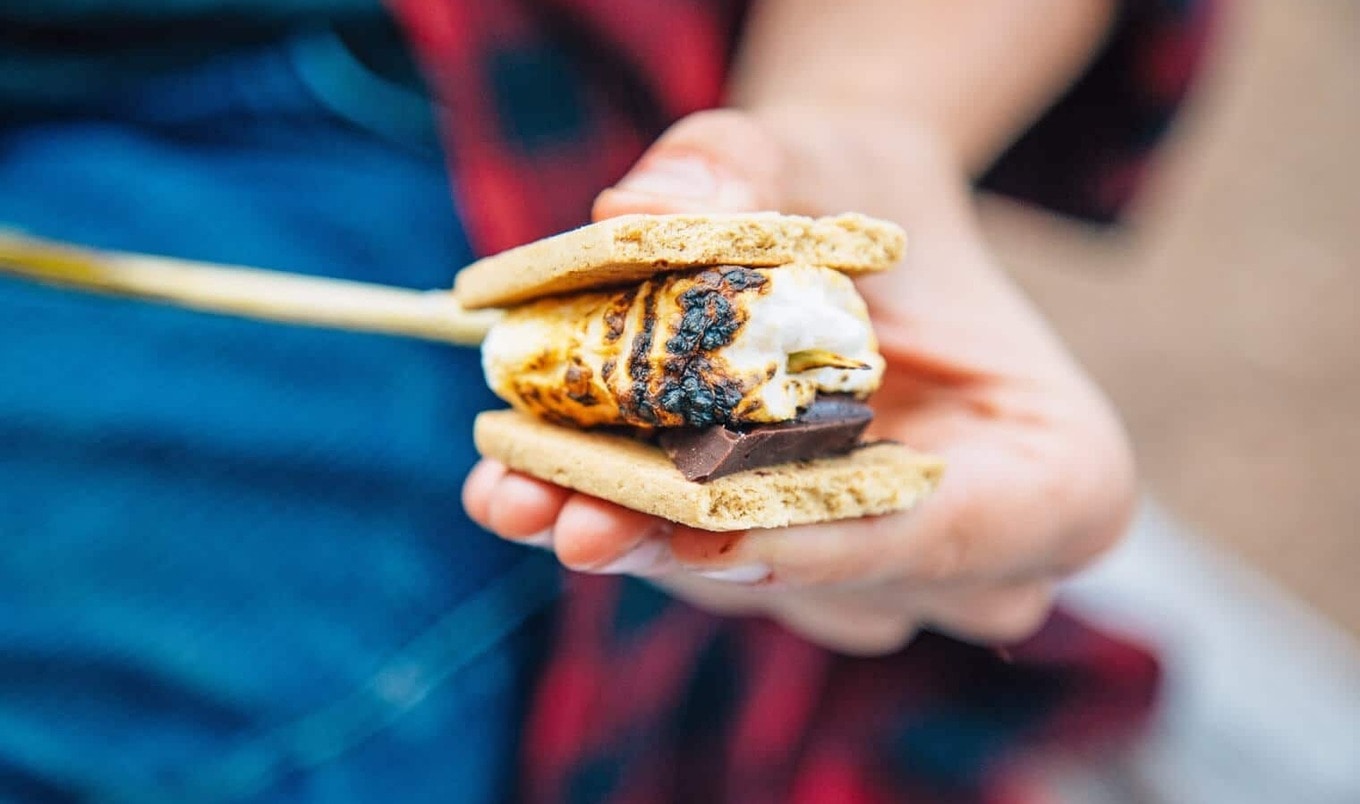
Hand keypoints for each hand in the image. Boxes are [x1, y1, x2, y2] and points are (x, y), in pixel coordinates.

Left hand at [462, 109, 1135, 654]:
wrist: (835, 223)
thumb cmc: (864, 191)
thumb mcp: (823, 148)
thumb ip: (747, 164)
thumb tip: (645, 208)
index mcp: (1061, 473)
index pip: (960, 533)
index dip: (832, 542)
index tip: (711, 527)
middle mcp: (976, 556)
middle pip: (835, 578)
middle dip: (692, 550)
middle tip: (574, 518)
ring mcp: (878, 577)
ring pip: (755, 587)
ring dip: (637, 541)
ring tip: (526, 492)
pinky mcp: (786, 571)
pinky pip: (704, 567)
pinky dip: (618, 525)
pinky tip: (519, 491)